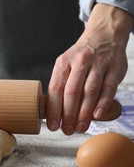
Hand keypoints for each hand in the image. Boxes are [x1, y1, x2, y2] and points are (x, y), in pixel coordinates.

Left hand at [47, 3, 132, 134]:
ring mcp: (98, 64)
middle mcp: (80, 62)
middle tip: (67, 130)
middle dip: (68, 115)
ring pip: (89, 92)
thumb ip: (61, 83)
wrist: (104, 35)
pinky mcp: (115, 68)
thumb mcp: (66, 64)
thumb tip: (53, 111)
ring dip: (84, 113)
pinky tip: (96, 116)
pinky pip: (108, 88)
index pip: (56, 89)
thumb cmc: (81, 56)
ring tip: (80, 128)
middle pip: (72, 92)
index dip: (53, 109)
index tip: (52, 125)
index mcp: (63, 63)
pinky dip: (102, 104)